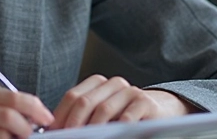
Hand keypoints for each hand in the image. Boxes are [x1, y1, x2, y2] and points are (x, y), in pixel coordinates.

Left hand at [50, 75, 195, 128]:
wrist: (163, 111)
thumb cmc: (126, 116)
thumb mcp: (103, 114)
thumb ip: (83, 118)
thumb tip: (57, 130)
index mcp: (98, 83)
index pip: (73, 96)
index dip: (60, 115)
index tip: (54, 132)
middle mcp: (113, 84)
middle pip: (85, 102)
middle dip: (73, 124)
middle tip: (68, 138)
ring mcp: (130, 92)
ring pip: (103, 110)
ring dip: (91, 129)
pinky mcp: (145, 103)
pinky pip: (127, 118)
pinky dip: (116, 130)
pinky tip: (112, 137)